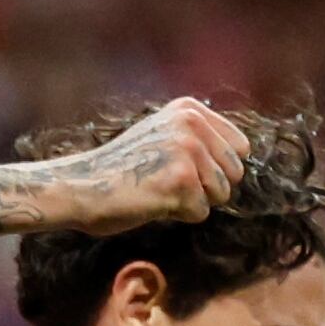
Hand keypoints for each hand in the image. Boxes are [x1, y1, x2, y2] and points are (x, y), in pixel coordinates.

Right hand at [39, 96, 251, 230]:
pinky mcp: (181, 182)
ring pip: (221, 194)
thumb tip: (242, 158)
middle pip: (234, 172)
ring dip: (192, 202)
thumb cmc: (119, 169)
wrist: (81, 186)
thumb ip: (197, 137)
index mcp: (190, 109)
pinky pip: (200, 212)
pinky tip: (152, 202)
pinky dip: (178, 216)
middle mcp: (191, 124)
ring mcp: (187, 151)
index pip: (240, 147)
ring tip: (158, 191)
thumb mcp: (160, 134)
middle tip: (168, 185)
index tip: (185, 172)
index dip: (218, 168)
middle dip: (208, 187)